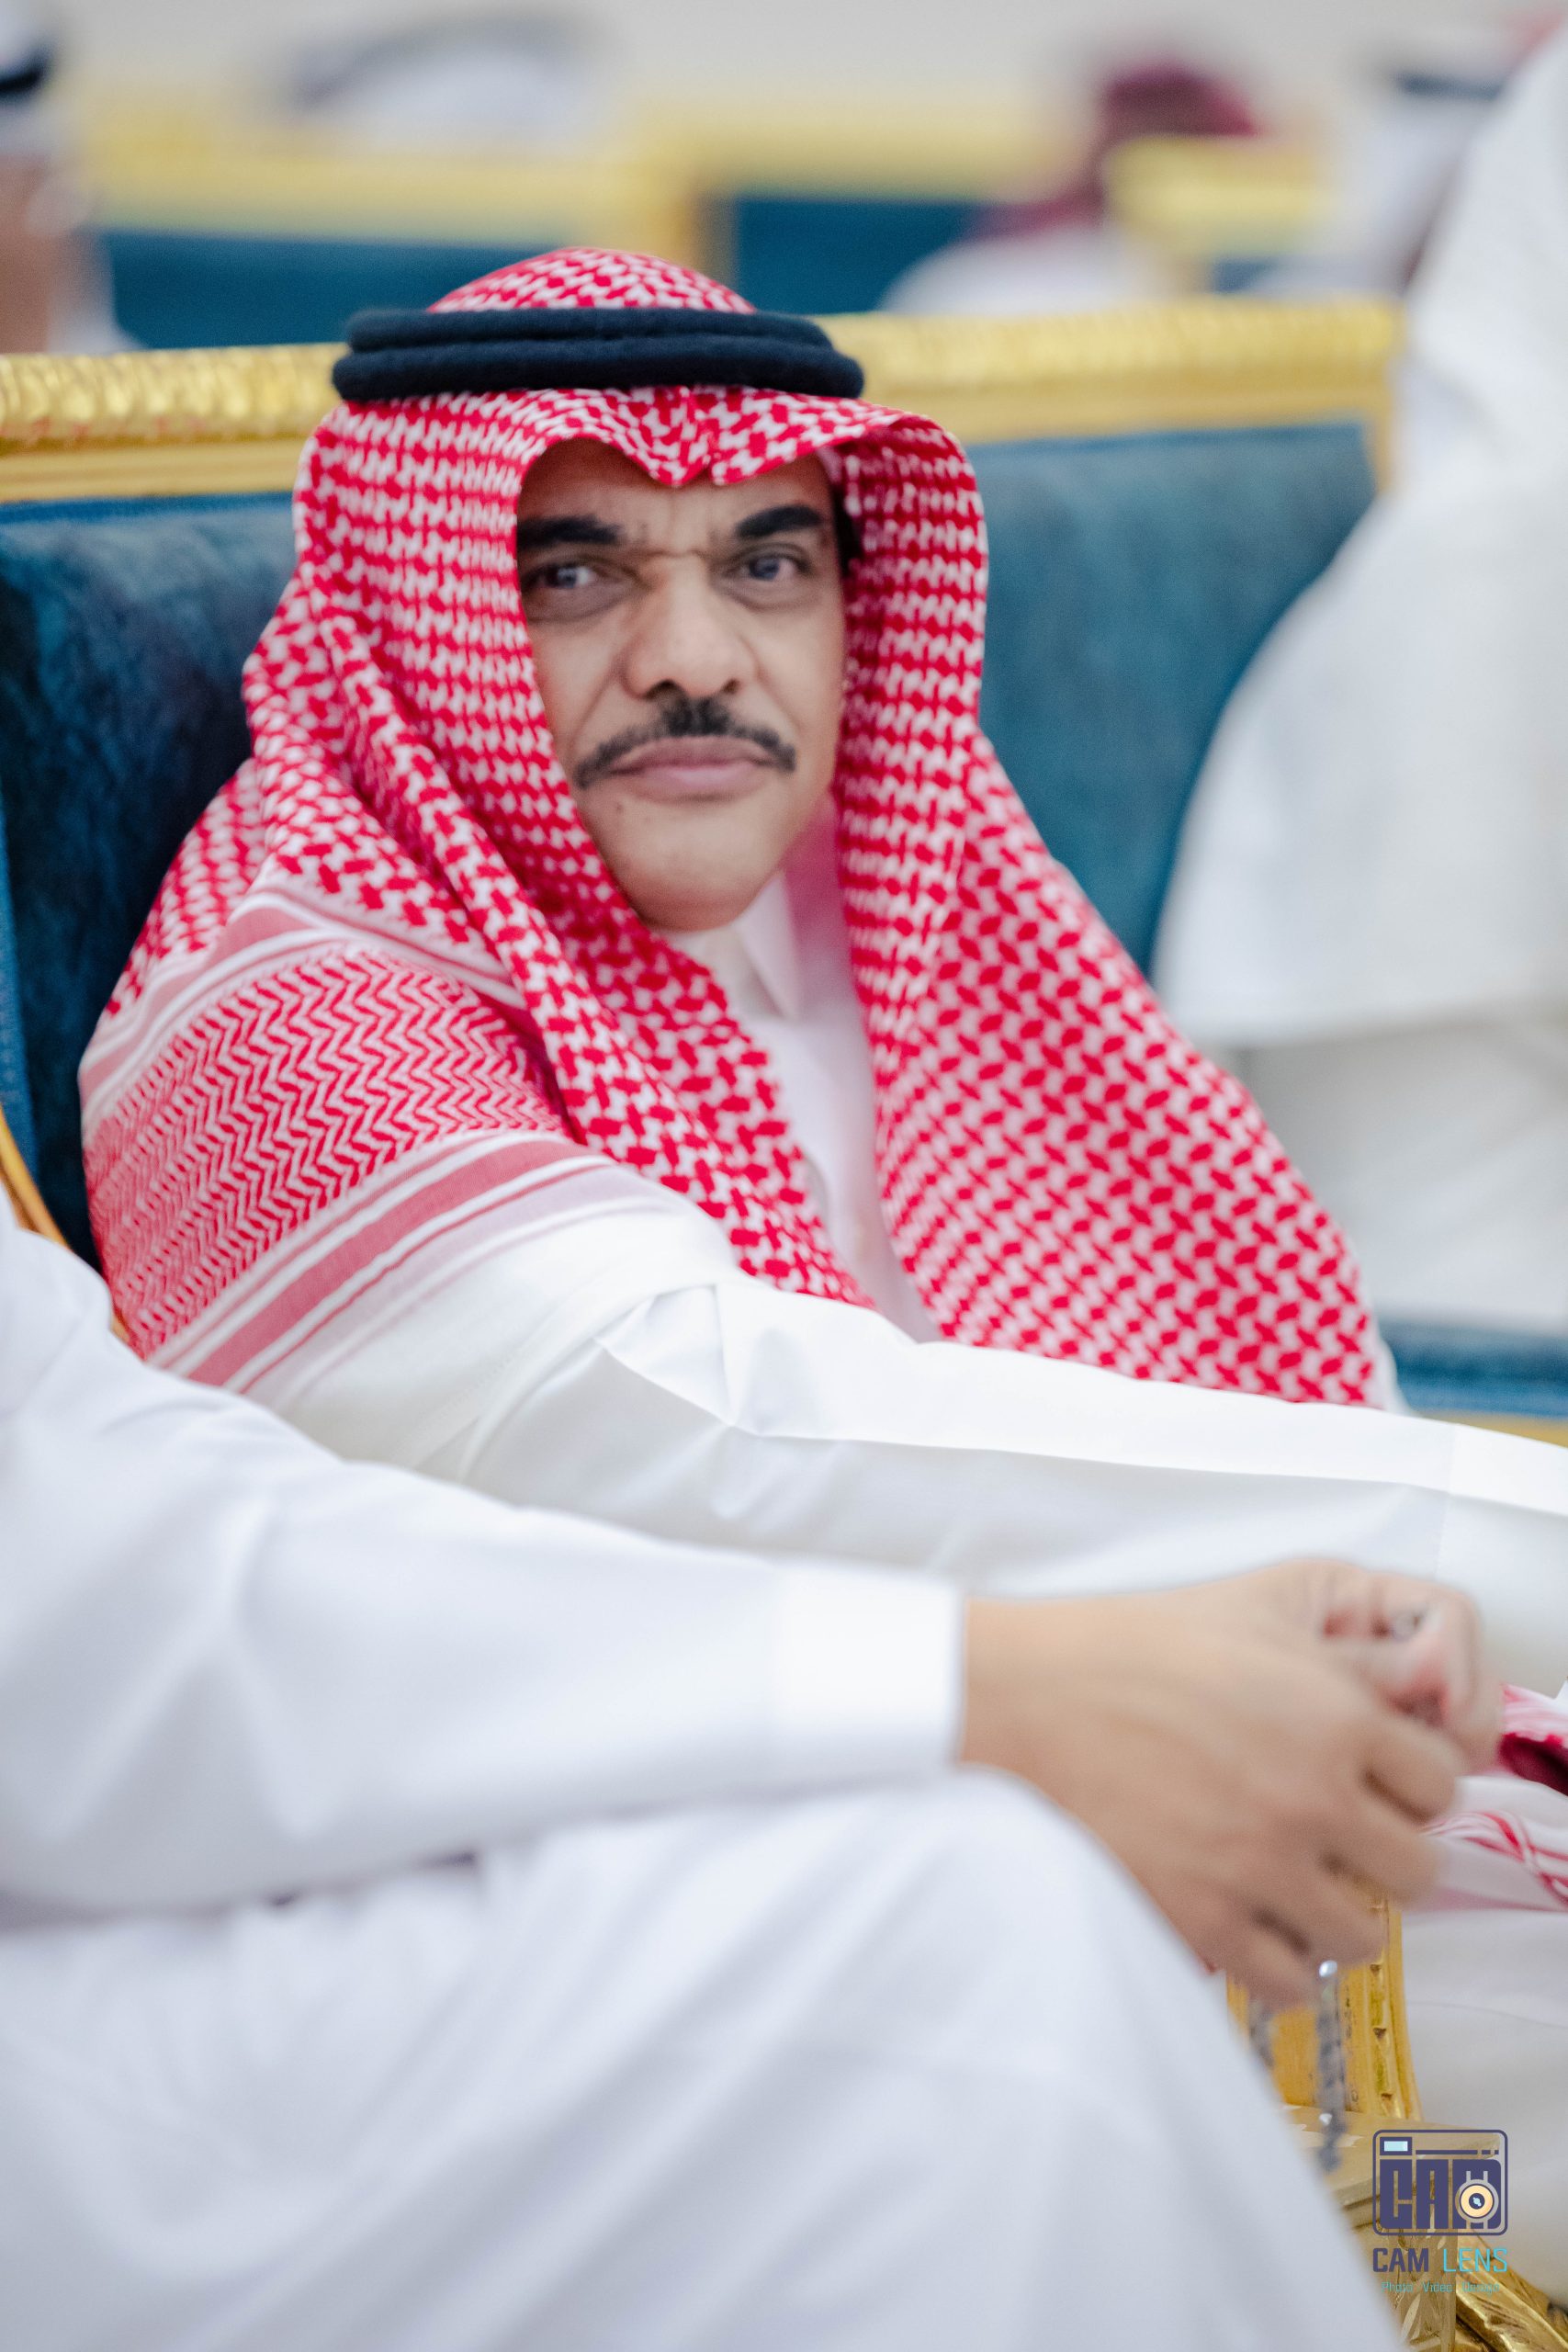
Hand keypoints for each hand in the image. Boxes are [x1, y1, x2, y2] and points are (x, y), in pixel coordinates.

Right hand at [960, 1561, 1483, 2007]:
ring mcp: (1261, 1863)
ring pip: (1364, 1936)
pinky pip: (1291, 1981)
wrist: (1025, 1697)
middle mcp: (1312, 1795)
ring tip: (1296, 1890)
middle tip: (1344, 1846)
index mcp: (1335, 1714)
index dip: (1409, 1788)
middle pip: (1417, 1869)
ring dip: (1338, 1917)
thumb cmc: (1127, 1647)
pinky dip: (1281, 1964)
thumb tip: (1402, 1702)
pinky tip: (1255, 1928)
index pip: (1439, 1784)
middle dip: (1386, 1859)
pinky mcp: (1206, 1918)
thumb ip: (1341, 1666)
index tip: (1381, 1792)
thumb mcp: (1252, 1617)